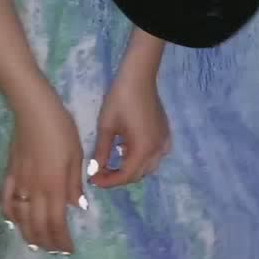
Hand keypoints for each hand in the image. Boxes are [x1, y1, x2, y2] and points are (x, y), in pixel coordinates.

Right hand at [1, 88, 84, 253]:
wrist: (34, 110)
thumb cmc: (60, 128)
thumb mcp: (76, 154)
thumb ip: (75, 182)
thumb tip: (77, 205)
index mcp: (54, 186)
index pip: (56, 222)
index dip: (62, 240)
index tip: (69, 249)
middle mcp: (34, 190)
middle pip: (37, 226)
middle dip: (47, 242)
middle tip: (55, 249)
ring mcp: (19, 183)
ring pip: (21, 218)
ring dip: (29, 234)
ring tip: (38, 241)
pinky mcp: (9, 174)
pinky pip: (6, 201)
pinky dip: (10, 215)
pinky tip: (15, 220)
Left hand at [89, 71, 170, 189]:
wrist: (138, 76)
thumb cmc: (120, 99)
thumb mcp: (106, 127)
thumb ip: (101, 152)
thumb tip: (94, 172)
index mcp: (143, 149)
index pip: (125, 176)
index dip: (108, 181)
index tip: (93, 180)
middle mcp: (158, 149)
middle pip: (138, 173)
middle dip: (118, 176)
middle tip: (100, 171)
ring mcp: (164, 141)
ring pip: (147, 165)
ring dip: (130, 167)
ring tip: (112, 160)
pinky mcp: (165, 133)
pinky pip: (154, 154)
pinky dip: (141, 157)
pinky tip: (127, 147)